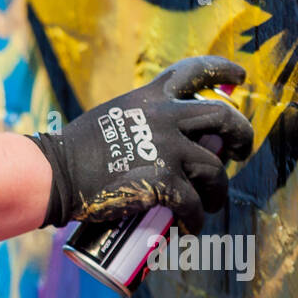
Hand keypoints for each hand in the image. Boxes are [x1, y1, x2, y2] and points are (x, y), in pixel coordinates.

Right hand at [28, 55, 253, 233]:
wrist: (56, 173)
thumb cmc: (75, 150)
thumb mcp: (113, 118)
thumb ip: (141, 121)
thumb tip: (165, 139)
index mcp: (150, 98)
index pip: (194, 72)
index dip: (223, 69)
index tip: (241, 76)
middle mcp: (165, 117)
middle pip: (223, 117)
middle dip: (241, 135)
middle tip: (239, 152)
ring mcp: (167, 149)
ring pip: (214, 170)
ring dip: (218, 191)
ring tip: (210, 204)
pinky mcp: (165, 182)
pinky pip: (194, 204)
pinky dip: (196, 220)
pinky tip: (189, 228)